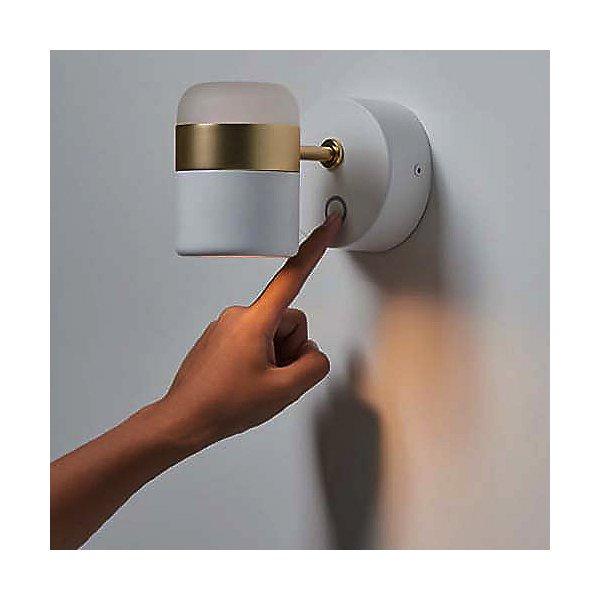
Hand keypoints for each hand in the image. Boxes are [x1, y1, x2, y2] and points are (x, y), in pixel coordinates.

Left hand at [157, 213, 341, 451]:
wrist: (184, 419)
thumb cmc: (222, 405)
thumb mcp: (283, 391)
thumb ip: (313, 367)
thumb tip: (313, 355)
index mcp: (255, 320)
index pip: (293, 276)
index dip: (315, 248)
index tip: (328, 225)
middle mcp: (239, 315)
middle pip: (289, 321)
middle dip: (291, 348)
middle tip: (273, 378)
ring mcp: (227, 326)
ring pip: (273, 333)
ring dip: (275, 356)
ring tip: (256, 382)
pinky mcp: (221, 337)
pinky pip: (255, 340)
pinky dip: (260, 358)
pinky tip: (244, 381)